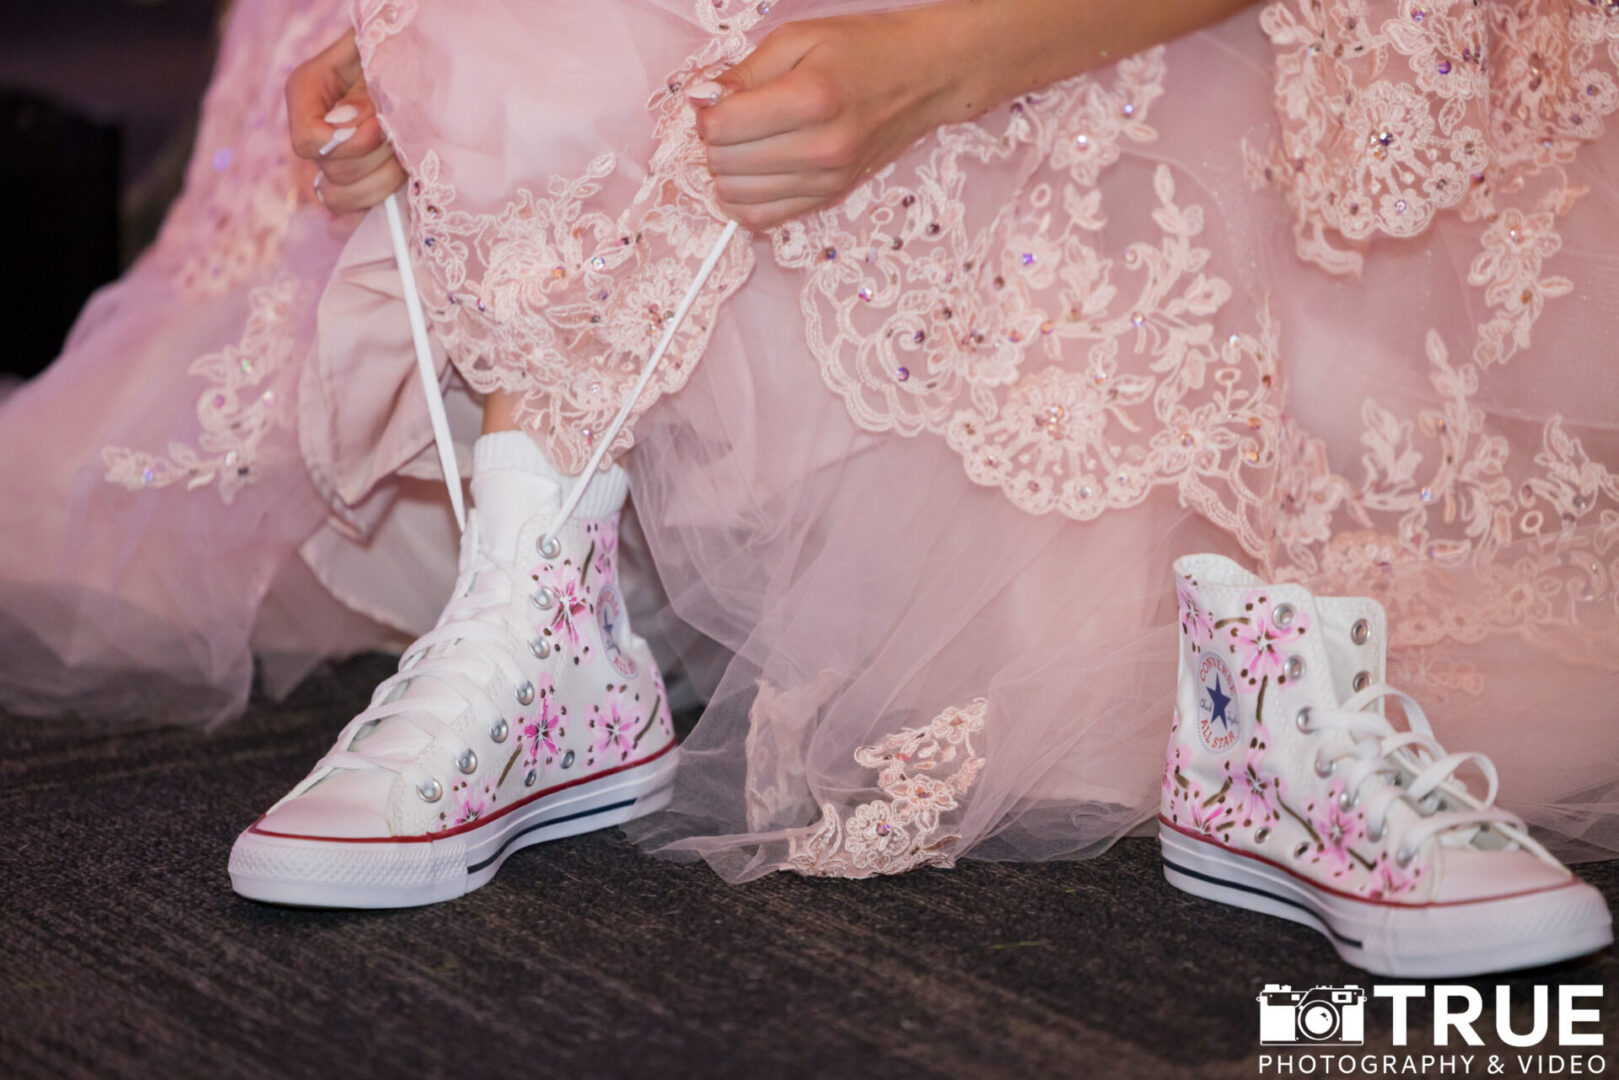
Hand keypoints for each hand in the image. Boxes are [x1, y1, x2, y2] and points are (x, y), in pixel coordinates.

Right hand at [286, 30, 405, 214]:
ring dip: (382, 180)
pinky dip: (373, 208)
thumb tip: (357, 120)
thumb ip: (364, 80)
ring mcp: (333, 158)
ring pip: (339, 197)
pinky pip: (351, 214)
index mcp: (306, 92)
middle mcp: (314, 130)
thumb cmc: (395, 47)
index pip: (307, 141)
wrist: (414, 61)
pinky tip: (395, 201)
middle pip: (328, 172)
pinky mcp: (356, 180)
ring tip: (405, 156)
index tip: (378, 126)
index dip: (347, 143)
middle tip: (399, 138)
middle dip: (372, 159)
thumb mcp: (375, 51)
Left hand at [692, 10, 970, 230]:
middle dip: (714, 140)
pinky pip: (763, 218)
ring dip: (726, 170)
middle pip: (724, 163)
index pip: (722, 127)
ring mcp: (826, 179)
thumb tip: (701, 100)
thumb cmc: (864, 49)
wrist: (925, 77)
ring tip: (744, 143)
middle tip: (731, 117)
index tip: (717, 97)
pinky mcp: (829, 197)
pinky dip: (745, 198)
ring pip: (737, 196)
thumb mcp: (800, 38)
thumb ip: (745, 72)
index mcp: (811, 99)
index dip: (706, 111)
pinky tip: (753, 172)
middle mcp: (821, 148)